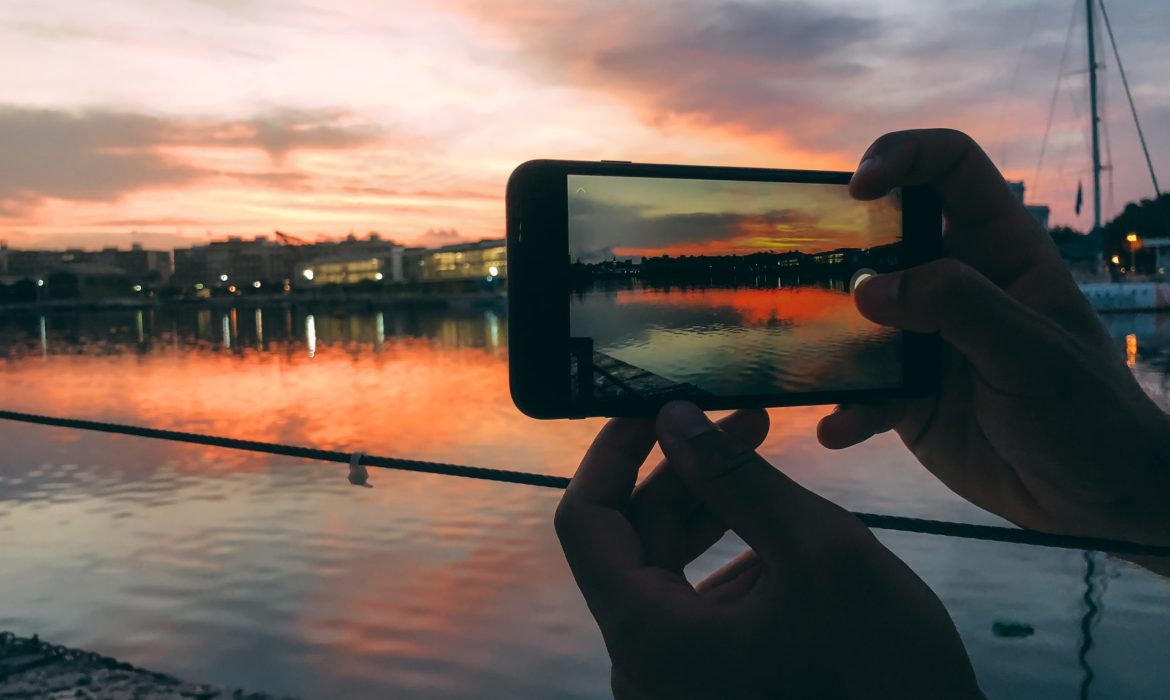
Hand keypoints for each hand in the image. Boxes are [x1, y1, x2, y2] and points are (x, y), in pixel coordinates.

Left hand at [556, 402, 980, 698]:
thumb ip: (735, 477)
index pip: (585, 521)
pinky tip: (779, 523)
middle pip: (632, 540)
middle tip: (743, 417)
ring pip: (667, 565)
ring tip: (763, 452)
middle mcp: (643, 663)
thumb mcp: (817, 550)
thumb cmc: (884, 670)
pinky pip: (696, 599)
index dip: (613, 452)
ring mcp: (674, 677)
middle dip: (684, 470)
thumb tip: (674, 416)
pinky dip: (728, 552)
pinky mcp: (707, 680)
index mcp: (649, 636)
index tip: (653, 405)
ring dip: (711, 504)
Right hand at [818, 129, 1169, 546]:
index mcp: (1001, 252)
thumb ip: (956, 306)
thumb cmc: (1087, 412)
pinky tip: (839, 428)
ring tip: (803, 353)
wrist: (1095, 499)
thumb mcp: (1030, 349)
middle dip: (840, 245)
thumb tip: (868, 288)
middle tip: (802, 268)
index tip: (858, 188)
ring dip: (827, 334)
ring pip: (859, 317)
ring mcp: (926, 342)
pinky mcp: (908, 398)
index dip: (904, 158)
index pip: (951, 170)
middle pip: (885, 237)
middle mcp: (956, 287)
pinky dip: (846, 408)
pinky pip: (862, 392)